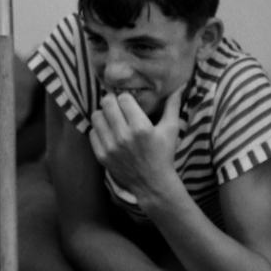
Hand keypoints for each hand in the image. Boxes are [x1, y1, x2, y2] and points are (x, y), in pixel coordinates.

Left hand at [89, 86, 182, 200]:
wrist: (152, 184)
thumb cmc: (164, 154)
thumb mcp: (171, 129)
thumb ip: (173, 106)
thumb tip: (179, 86)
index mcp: (141, 127)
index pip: (123, 98)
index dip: (127, 98)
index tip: (130, 103)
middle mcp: (124, 136)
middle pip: (107, 103)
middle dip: (113, 102)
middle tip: (118, 106)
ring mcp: (111, 147)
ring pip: (96, 116)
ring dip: (104, 115)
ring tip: (112, 119)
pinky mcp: (102, 156)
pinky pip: (92, 133)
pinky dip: (99, 130)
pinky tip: (109, 132)